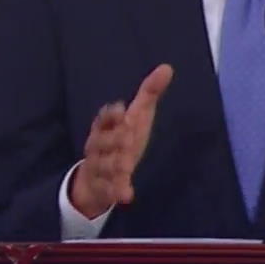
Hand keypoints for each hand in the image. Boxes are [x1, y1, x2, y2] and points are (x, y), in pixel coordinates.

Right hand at [69, 64, 173, 217]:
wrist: (97, 179)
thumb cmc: (120, 141)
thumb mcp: (136, 117)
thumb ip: (149, 94)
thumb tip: (167, 67)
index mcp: (105, 127)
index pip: (103, 118)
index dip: (110, 114)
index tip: (121, 109)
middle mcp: (98, 146)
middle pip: (102, 141)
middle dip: (114, 139)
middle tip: (128, 138)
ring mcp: (99, 167)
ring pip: (103, 165)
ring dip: (114, 164)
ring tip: (126, 166)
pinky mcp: (103, 187)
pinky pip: (108, 189)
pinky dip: (117, 191)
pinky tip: (127, 195)